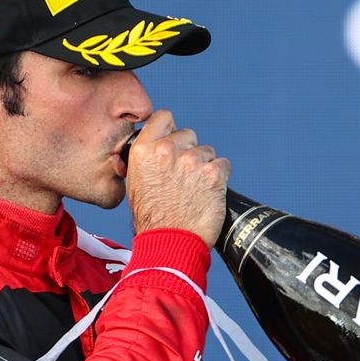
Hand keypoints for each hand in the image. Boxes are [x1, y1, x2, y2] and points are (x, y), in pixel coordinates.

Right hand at [126, 109, 230, 245]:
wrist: (171, 243)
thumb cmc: (152, 219)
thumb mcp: (136, 182)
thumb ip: (148, 158)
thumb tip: (158, 146)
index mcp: (144, 150)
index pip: (164, 117)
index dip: (171, 129)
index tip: (175, 142)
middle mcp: (167, 150)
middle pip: (189, 135)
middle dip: (189, 151)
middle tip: (185, 177)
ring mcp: (192, 161)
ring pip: (207, 151)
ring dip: (205, 166)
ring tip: (195, 189)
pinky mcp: (213, 174)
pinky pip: (223, 165)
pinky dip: (219, 178)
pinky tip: (209, 193)